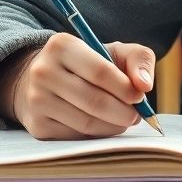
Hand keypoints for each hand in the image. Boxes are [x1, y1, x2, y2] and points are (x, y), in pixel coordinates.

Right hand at [11, 33, 155, 139]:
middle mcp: (44, 71)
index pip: (100, 71)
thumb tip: (144, 85)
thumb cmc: (86, 64)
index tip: (139, 97)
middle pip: (94, 101)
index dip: (125, 88)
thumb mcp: (113, 50)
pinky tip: (102, 125)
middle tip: (136, 116)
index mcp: (62, 45)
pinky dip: (96, 135)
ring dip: (112, 126)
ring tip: (123, 120)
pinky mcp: (37, 125)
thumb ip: (138, 59)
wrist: (40, 78)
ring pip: (86, 123)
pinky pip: (76, 136)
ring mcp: (37, 100)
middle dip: (123, 112)